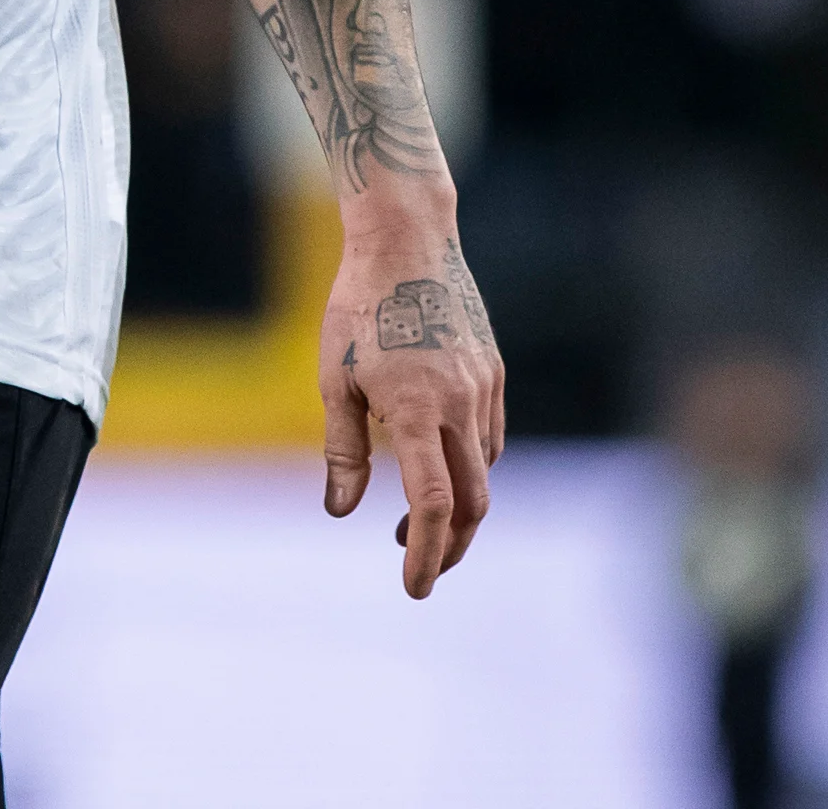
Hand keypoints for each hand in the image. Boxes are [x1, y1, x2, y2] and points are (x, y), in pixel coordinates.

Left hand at [320, 225, 505, 597]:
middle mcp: (461, 406)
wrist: (407, 242)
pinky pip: (488, 437)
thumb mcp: (334, 380)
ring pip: (484, 471)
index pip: (432, 505)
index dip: (426, 554)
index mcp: (418, 412)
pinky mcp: (492, 372)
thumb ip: (343, 450)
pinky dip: (468, 467)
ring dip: (458, 507)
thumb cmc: (357, 308)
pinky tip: (438, 465)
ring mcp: (483, 388)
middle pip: (472, 503)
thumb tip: (340, 511)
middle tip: (420, 565)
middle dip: (450, 546)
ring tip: (413, 518)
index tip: (414, 587)